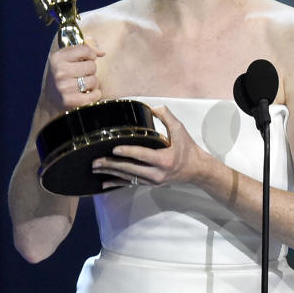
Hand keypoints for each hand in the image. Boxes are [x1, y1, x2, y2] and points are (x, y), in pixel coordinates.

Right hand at [44, 40, 104, 112]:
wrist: (50, 102)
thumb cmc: (62, 77)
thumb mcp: (65, 60)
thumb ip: (83, 50)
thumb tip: (101, 52)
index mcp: (57, 58)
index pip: (85, 49)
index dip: (90, 55)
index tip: (87, 59)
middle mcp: (59, 71)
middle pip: (92, 66)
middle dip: (90, 71)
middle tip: (82, 76)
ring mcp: (63, 87)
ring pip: (94, 80)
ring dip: (92, 84)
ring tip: (83, 86)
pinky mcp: (69, 101)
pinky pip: (94, 94)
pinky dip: (94, 95)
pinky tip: (86, 95)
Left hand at [93, 106, 208, 189]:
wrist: (197, 170)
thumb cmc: (188, 149)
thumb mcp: (180, 130)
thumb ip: (166, 116)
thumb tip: (151, 107)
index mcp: (164, 159)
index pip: (142, 155)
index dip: (127, 152)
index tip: (114, 149)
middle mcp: (158, 173)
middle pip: (130, 169)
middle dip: (112, 165)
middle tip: (96, 160)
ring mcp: (153, 181)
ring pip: (128, 177)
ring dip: (111, 173)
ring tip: (97, 167)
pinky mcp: (151, 184)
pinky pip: (131, 184)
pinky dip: (117, 183)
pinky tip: (105, 183)